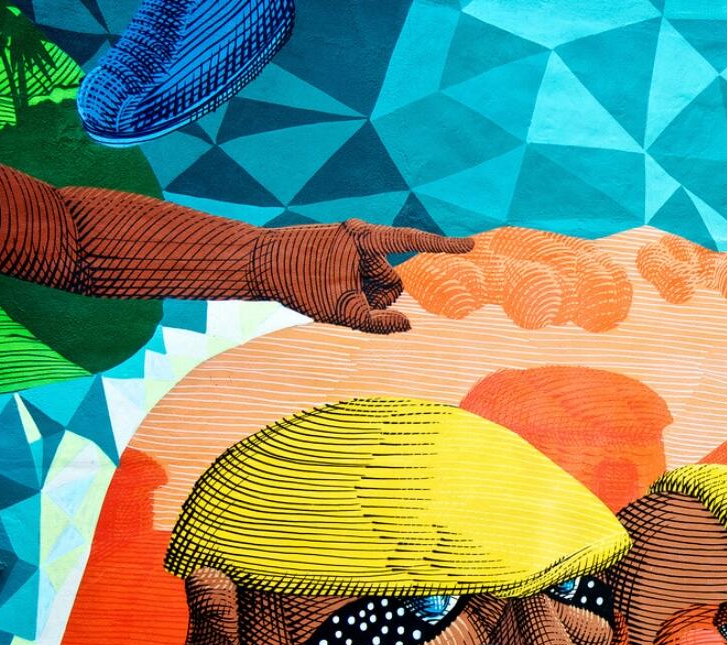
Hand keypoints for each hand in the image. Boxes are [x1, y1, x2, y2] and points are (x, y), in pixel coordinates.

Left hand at [251, 219, 472, 332]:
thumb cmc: (296, 282)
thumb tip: (407, 325)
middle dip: (376, 297)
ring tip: (328, 297)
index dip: (444, 246)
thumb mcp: (341, 311)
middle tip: (341, 300)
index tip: (472, 246)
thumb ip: (379, 323)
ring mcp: (350, 247)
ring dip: (360, 298)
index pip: (413, 241)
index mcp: (364, 239)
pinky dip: (350, 293)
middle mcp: (360, 238)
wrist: (254, 263)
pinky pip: (359, 280)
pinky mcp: (340, 255)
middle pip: (391, 280)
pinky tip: (327, 294)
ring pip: (374, 284)